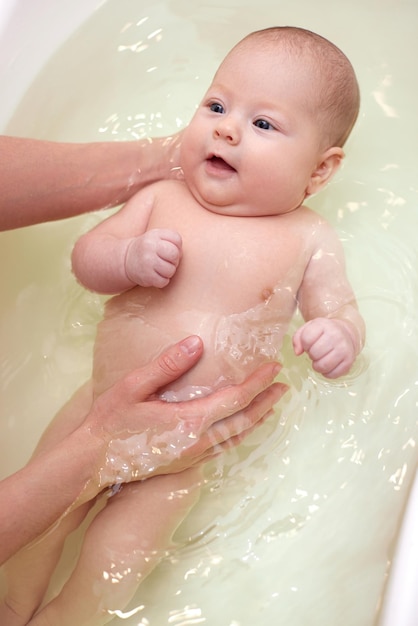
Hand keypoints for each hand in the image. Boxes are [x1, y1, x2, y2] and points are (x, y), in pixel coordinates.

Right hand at [85, 335, 285, 487]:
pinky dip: (240, 434)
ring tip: (272, 404)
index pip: (235, 399)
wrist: (92, 462)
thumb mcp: (133, 387)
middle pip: (244, 420)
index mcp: (188, 420)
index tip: (275, 367)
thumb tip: (196, 344)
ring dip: (258, 418)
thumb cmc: (110, 422)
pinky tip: (242, 427)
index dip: (258, 382)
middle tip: (284, 385)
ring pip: (237, 437)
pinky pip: (223, 447)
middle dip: (266, 401)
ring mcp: (193, 456)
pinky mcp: (186, 463)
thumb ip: (166, 365)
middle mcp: (197, 441)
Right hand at [125, 228, 181, 287]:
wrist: (126, 260)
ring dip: (169, 272)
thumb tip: (181, 255)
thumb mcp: (157, 238)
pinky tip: (156, 276)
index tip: (169, 251)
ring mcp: (147, 261)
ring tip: (161, 269)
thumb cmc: (149, 249)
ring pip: (170, 270)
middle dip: (174, 260)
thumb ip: (171, 241)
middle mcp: (150, 246)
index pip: (177, 239)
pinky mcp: (146, 276)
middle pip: (174, 254)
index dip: (177, 247)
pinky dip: (162, 281)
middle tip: (167, 262)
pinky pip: (164, 281)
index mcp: (155, 234)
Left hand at [292, 317, 357, 378]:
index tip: (310, 343)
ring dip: (318, 366)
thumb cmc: (323, 332)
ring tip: (321, 359)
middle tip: (316, 351)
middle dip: (312, 355)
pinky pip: (332, 375)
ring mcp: (344, 349)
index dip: (305, 344)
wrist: (345, 333)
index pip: (306, 339)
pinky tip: (328, 364)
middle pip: (314, 354)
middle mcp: (336, 336)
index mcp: (324, 325)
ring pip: (323, 366)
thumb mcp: (308, 328)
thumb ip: (298, 338)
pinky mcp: (349, 361)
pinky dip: (327, 373)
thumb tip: (297, 352)